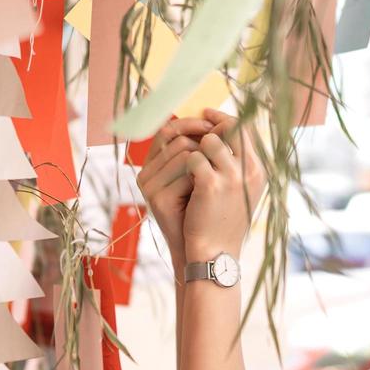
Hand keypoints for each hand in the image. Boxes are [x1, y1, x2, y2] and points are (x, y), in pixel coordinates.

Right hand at [134, 116, 214, 268]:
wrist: (204, 248)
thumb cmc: (207, 208)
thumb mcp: (202, 174)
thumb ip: (203, 150)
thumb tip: (221, 121)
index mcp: (155, 163)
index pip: (168, 129)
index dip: (192, 123)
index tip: (214, 125)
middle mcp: (147, 172)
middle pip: (177, 138)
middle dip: (203, 143)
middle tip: (221, 153)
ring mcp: (150, 186)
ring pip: (184, 154)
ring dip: (205, 163)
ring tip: (211, 181)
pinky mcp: (157, 199)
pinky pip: (186, 175)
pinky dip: (202, 180)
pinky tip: (205, 194)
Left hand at [183, 108, 264, 262]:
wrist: (216, 253)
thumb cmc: (224, 222)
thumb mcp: (241, 191)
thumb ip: (237, 162)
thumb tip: (220, 130)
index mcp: (261, 170)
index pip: (247, 128)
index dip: (225, 118)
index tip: (208, 115)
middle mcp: (252, 170)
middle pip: (232, 126)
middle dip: (210, 127)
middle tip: (194, 133)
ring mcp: (233, 177)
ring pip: (210, 140)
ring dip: (196, 148)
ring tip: (191, 167)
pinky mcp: (211, 185)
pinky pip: (193, 158)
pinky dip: (185, 165)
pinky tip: (186, 180)